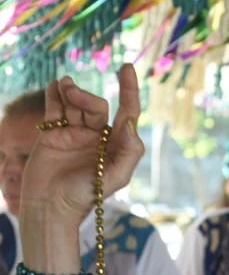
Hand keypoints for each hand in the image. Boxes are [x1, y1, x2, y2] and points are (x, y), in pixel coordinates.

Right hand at [20, 66, 143, 221]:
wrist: (49, 206)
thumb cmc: (85, 196)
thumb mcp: (114, 177)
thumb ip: (129, 152)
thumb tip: (132, 124)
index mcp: (116, 144)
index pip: (126, 112)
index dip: (129, 90)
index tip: (127, 68)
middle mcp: (97, 136)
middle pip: (97, 106)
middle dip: (86, 96)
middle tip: (71, 92)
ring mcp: (74, 134)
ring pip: (75, 104)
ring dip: (71, 91)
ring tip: (64, 85)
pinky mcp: (53, 134)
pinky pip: (56, 109)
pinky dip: (56, 95)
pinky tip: (56, 85)